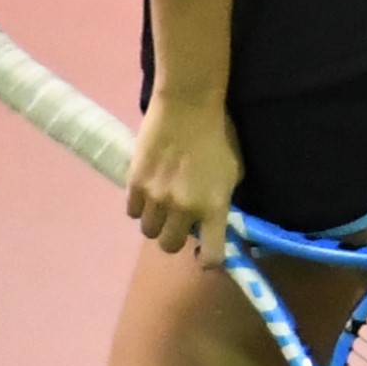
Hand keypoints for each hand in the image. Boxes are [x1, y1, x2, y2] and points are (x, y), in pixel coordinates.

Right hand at [126, 92, 244, 257]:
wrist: (188, 105)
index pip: (212, 255)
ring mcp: (157, 198)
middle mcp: (184, 209)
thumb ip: (222, 201)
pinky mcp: (135, 183)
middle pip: (170, 247)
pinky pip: (132, 211)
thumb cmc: (218, 135)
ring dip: (156, 222)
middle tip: (178, 221)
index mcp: (214, 207)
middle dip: (174, 238)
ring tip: (160, 204)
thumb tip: (213, 222)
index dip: (209, 261)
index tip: (206, 255)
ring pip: (148, 231)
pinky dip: (139, 206)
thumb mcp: (234, 172)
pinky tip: (147, 191)